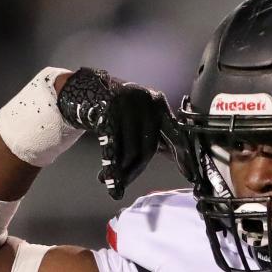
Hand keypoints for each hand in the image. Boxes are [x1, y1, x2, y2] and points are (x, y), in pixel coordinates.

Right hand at [56, 68, 182, 199]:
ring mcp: (125, 105)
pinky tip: (105, 179)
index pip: (175, 134)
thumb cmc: (116, 107)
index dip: (183, 156)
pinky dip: (109, 166)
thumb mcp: (140, 115)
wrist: (82, 87)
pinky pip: (111, 146)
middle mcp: (144, 101)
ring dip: (121, 170)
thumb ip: (156, 132)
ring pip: (130, 149)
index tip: (189, 174)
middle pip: (149, 146)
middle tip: (126, 184)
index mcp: (158, 103)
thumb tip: (176, 157)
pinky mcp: (105, 111)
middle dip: (137, 169)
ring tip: (114, 182)